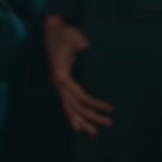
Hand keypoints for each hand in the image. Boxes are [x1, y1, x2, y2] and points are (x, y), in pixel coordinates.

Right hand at [44, 15, 112, 136]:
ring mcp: (59, 86)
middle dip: (92, 117)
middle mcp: (59, 84)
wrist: (51, 28)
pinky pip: (68, 104)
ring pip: (71, 109)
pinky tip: (80, 127)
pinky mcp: (61, 84)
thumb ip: (77, 41)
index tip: (110, 109)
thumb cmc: (64, 32)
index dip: (95, 104)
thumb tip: (84, 46)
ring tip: (95, 133)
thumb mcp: (71, 35)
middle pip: (76, 107)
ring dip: (83, 121)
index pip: (80, 96)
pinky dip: (74, 116)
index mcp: (62, 76)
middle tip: (109, 124)